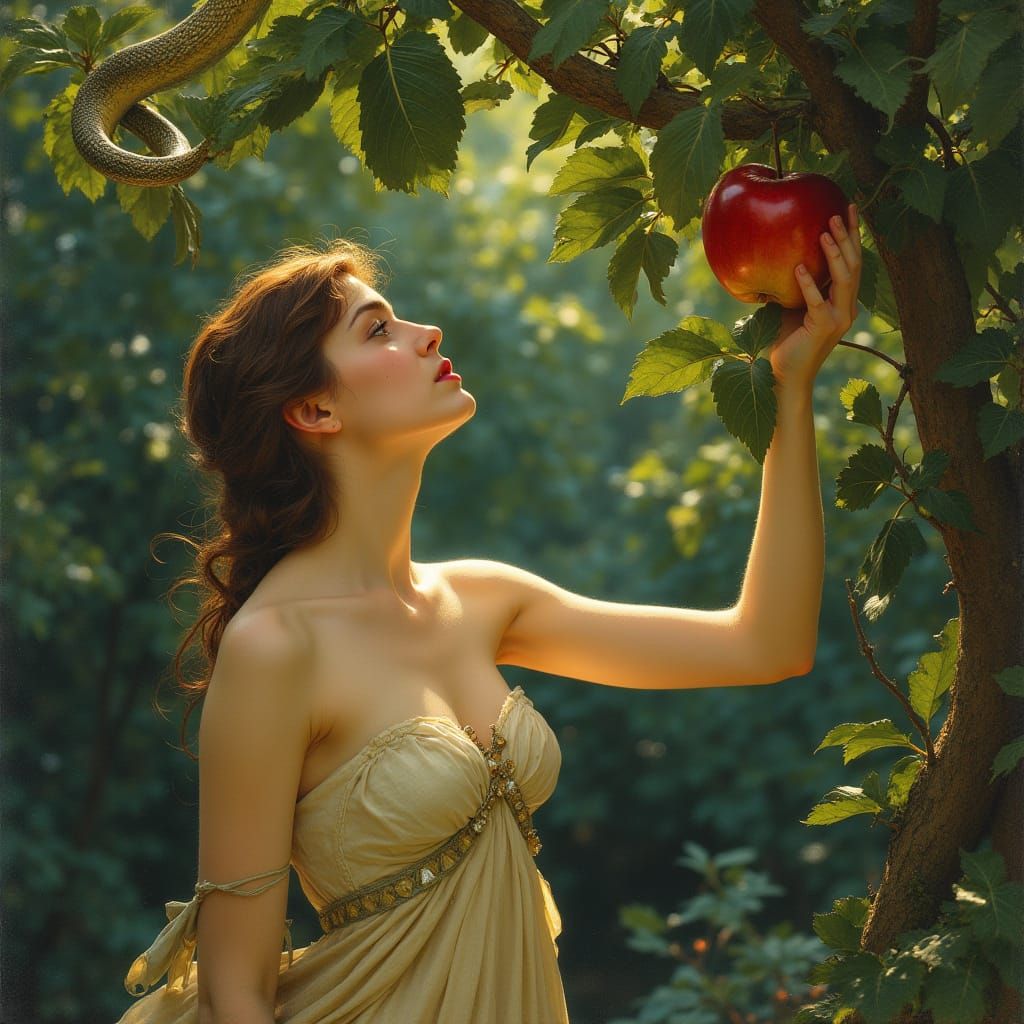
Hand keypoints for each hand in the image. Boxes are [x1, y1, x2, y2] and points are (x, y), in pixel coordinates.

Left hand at [769, 203, 861, 391]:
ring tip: (823, 231)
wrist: (784, 375)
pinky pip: (817, 301)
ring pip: (844, 279)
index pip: (852, 263)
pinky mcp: (823, 328)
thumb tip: (780, 257)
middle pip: (854, 265)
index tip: (848, 209)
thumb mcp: (791, 306)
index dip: (852, 236)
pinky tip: (799, 268)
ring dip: (834, 253)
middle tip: (837, 212)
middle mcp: (846, 309)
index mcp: (842, 302)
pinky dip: (808, 283)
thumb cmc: (785, 342)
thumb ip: (794, 285)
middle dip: (847, 237)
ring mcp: (838, 319)